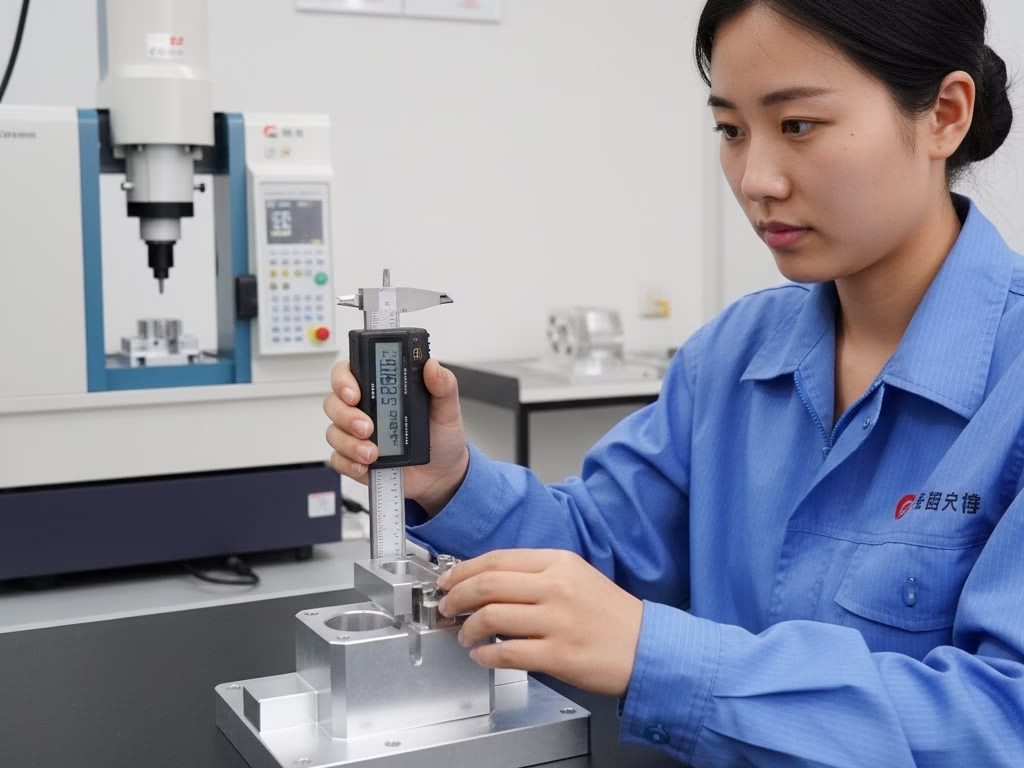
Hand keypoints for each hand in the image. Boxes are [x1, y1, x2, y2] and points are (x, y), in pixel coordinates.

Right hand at [324, 358, 469, 514]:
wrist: (442, 473)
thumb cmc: (440, 437)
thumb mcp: (447, 408)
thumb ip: (443, 385)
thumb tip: (432, 365)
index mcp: (381, 389)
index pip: (348, 373)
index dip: (343, 380)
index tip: (354, 393)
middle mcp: (364, 408)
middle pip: (334, 402)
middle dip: (346, 415)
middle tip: (367, 427)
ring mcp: (356, 434)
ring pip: (333, 432)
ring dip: (350, 443)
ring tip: (373, 453)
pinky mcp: (354, 458)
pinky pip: (338, 459)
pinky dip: (349, 463)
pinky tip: (365, 466)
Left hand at [437, 549, 643, 696]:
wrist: (647, 646)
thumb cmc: (612, 615)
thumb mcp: (577, 576)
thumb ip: (536, 575)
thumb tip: (489, 582)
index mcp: (559, 562)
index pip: (497, 559)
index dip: (463, 571)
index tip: (449, 581)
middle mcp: (556, 587)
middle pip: (487, 585)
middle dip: (456, 597)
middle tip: (446, 607)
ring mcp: (557, 621)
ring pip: (492, 617)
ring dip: (467, 629)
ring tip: (465, 635)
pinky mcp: (559, 654)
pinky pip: (508, 653)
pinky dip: (486, 655)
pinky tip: (482, 656)